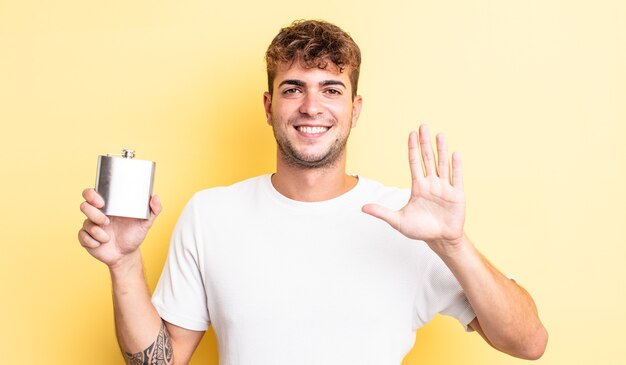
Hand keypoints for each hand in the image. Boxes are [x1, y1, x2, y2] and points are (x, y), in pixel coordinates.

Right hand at [78, 188, 161, 267]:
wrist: (126, 255)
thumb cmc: (134, 235)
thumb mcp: (145, 222)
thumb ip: (153, 210)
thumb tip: (155, 197)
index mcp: (108, 206)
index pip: (91, 193)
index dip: (91, 194)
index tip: (101, 202)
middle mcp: (96, 214)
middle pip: (84, 206)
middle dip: (94, 214)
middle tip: (107, 221)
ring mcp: (90, 226)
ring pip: (85, 223)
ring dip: (98, 232)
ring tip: (108, 237)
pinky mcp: (85, 239)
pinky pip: (83, 237)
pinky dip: (93, 242)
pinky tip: (102, 244)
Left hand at [362, 124, 465, 253]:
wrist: (440, 240)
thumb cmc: (420, 229)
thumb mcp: (398, 221)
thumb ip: (382, 212)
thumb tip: (362, 208)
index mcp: (418, 187)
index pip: (414, 163)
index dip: (412, 149)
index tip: (411, 134)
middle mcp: (431, 184)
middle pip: (427, 159)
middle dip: (425, 143)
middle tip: (423, 126)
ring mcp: (444, 188)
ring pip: (442, 165)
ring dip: (441, 150)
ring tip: (439, 135)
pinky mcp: (456, 195)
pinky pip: (456, 178)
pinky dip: (456, 167)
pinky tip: (455, 154)